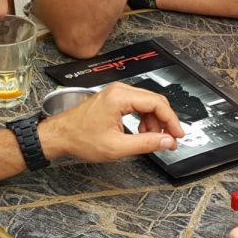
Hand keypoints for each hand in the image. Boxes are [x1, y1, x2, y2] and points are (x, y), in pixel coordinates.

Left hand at [36, 82, 185, 161]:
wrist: (59, 136)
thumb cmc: (80, 138)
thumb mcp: (117, 147)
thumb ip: (146, 144)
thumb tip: (167, 142)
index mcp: (120, 97)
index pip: (157, 104)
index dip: (171, 120)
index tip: (178, 134)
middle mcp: (119, 90)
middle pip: (154, 101)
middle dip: (164, 122)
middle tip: (170, 139)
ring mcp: (116, 93)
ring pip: (146, 104)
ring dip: (153, 122)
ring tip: (152, 140)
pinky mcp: (113, 99)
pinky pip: (137, 105)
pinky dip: (143, 119)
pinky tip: (141, 133)